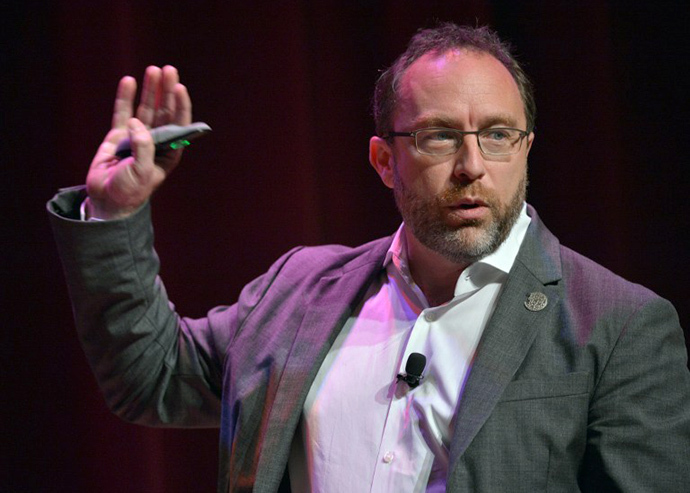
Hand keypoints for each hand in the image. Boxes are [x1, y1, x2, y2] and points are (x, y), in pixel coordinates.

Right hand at [85, 65, 191, 219]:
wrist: (107, 200)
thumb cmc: (129, 191)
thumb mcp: (142, 172)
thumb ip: (143, 148)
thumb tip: (137, 123)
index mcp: (168, 152)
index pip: (178, 124)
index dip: (180, 105)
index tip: (179, 87)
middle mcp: (156, 142)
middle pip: (164, 111)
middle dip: (166, 90)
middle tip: (168, 70)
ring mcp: (137, 137)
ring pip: (146, 108)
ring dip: (150, 89)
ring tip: (153, 70)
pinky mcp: (118, 136)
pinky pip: (123, 112)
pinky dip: (126, 97)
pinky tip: (129, 81)